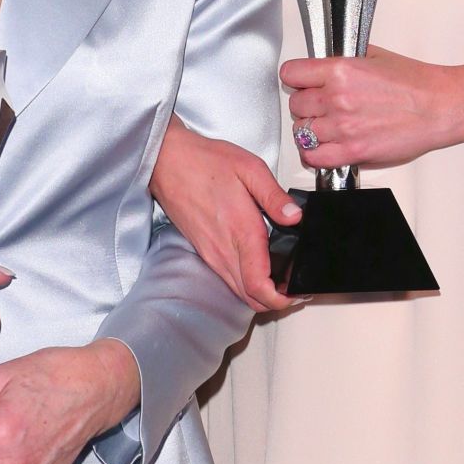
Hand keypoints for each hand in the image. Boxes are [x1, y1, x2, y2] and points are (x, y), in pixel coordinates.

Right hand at [150, 116, 300, 311]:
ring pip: (239, 292)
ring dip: (261, 294)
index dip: (281, 299)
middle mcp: (224, 250)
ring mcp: (211, 254)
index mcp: (241, 232)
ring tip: (281, 279)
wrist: (167, 162)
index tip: (297, 292)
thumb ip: (275, 196)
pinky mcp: (204, 251)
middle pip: (251, 298)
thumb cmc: (205, 162)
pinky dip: (246, 284)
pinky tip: (258, 267)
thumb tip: (296, 217)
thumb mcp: (249, 168)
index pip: (259, 286)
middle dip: (276, 301)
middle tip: (295, 288)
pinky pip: (228, 279)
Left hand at [282, 47, 463, 169]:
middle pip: (295, 104)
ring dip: (310, 131)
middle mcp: (337, 99)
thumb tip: (321, 66)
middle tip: (321, 106)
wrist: (439, 107)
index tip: (302, 83)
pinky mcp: (352, 152)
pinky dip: (314, 155)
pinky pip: (313, 159)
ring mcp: (343, 128)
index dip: (296, 79)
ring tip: (326, 128)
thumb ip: (342, 61)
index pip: (291, 74)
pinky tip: (325, 148)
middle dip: (306, 105)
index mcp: (340, 71)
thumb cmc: (415, 83)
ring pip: (301, 132)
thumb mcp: (373, 56)